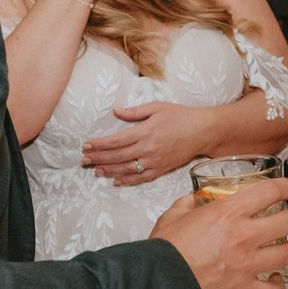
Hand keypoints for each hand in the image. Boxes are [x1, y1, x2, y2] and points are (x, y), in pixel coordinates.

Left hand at [81, 100, 209, 184]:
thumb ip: (135, 111)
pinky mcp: (162, 169)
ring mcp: (155, 161)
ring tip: (95, 171)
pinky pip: (141, 178)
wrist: (203, 131)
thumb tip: (116, 111)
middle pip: (117, 156)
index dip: (99, 145)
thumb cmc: (180, 116)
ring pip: (127, 169)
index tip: (87, 146)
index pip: (116, 140)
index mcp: (145, 131)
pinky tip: (116, 181)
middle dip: (99, 159)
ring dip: (109, 171)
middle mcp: (148, 148)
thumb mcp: (157, 107)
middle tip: (84, 161)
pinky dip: (127, 181)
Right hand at [150, 179, 287, 288]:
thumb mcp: (172, 216)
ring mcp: (248, 264)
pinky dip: (279, 285)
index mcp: (228, 213)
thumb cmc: (164, 252)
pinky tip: (276, 279)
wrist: (158, 285)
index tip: (287, 188)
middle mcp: (244, 236)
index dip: (284, 187)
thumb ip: (188, 204)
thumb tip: (194, 199)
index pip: (270, 191)